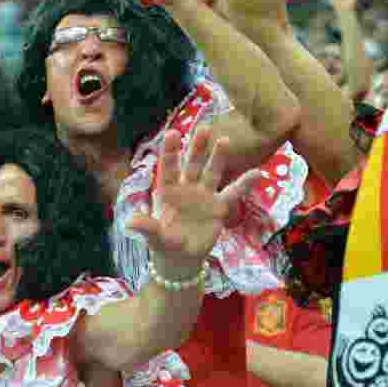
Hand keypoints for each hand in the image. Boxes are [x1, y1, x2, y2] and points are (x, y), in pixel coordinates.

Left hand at [126, 126, 260, 278]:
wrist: (182, 258)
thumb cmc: (164, 244)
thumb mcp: (155, 237)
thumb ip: (146, 227)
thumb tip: (130, 222)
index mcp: (167, 191)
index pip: (168, 167)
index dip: (171, 151)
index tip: (173, 132)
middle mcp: (186, 187)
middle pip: (192, 164)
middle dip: (197, 147)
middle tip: (204, 128)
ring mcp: (204, 195)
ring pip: (212, 172)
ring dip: (218, 158)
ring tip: (225, 141)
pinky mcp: (219, 206)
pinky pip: (233, 193)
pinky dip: (245, 184)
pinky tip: (258, 173)